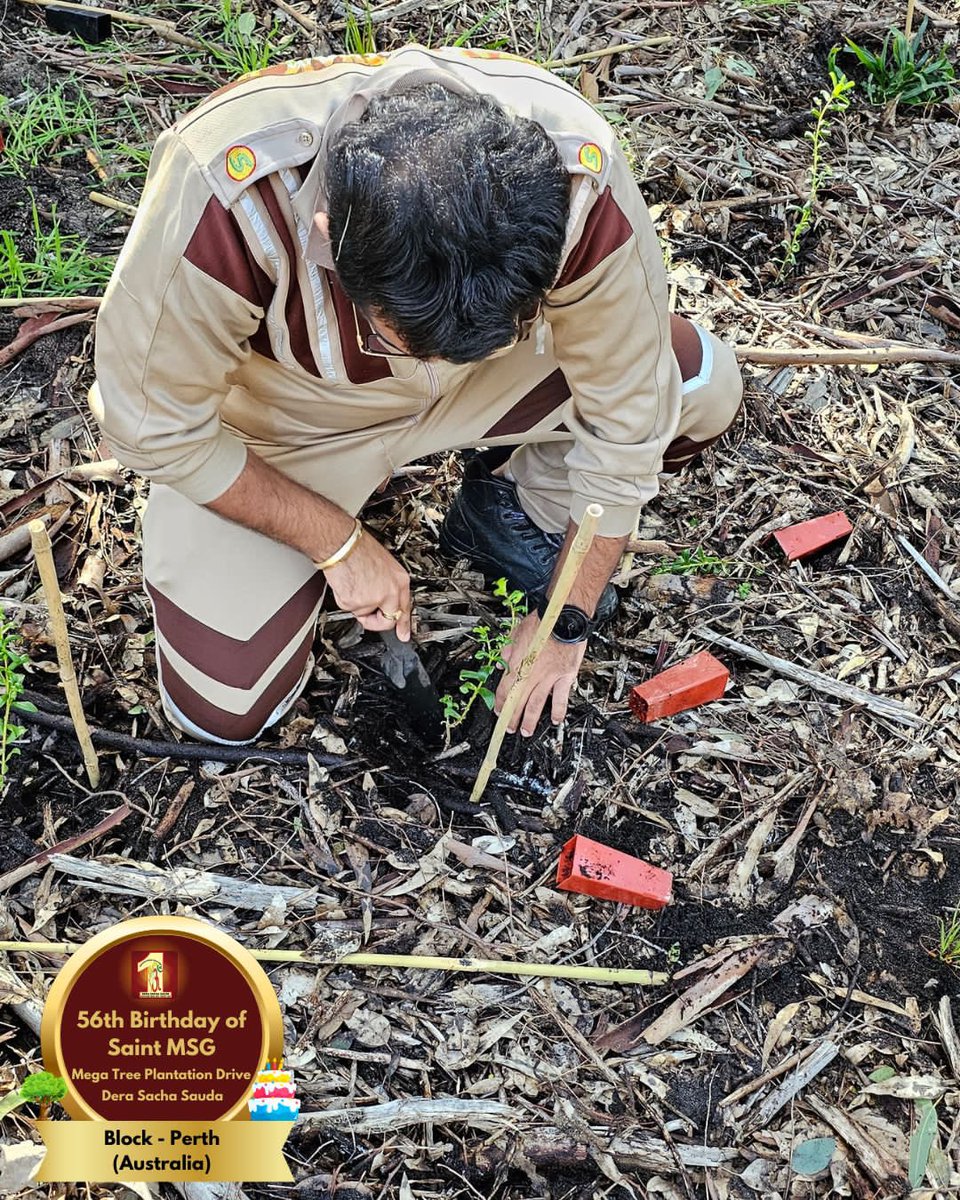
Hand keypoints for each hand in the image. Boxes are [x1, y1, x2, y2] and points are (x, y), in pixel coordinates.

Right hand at [322, 530, 411, 640]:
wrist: (342, 544)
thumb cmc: (358, 548)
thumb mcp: (383, 564)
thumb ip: (386, 584)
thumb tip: (382, 598)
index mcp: (399, 580)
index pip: (405, 607)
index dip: (404, 624)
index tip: (404, 634)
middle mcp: (391, 591)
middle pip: (388, 620)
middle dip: (377, 622)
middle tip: (368, 616)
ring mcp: (375, 598)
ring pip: (364, 614)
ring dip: (357, 604)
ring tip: (354, 584)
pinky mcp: (357, 603)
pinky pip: (350, 609)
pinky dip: (345, 599)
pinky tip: (347, 584)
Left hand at [494, 612, 586, 735]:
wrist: (565, 617)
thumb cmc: (543, 621)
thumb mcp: (517, 632)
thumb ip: (507, 651)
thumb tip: (500, 663)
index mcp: (518, 663)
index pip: (505, 689)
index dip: (501, 704)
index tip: (499, 712)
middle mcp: (532, 673)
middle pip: (519, 700)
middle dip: (512, 717)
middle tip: (509, 728)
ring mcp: (549, 676)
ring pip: (537, 703)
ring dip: (530, 720)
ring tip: (526, 731)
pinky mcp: (565, 676)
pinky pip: (561, 697)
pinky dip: (558, 710)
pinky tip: (555, 719)